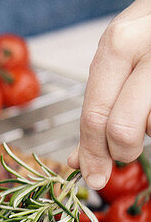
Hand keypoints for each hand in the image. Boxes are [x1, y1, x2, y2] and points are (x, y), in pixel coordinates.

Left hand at [68, 0, 150, 188]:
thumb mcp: (119, 57)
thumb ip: (98, 102)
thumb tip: (78, 161)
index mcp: (117, 44)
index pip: (94, 115)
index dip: (92, 154)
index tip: (94, 176)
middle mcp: (143, 48)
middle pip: (121, 130)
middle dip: (121, 151)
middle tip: (126, 149)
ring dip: (149, 130)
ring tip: (148, 106)